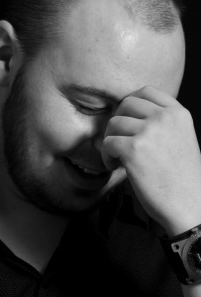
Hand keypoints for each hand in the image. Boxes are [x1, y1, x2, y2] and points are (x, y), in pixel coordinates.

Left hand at [101, 85, 200, 235]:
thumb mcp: (181, 138)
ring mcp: (149, 132)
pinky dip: (106, 156)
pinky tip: (115, 167)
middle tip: (119, 141)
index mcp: (178, 113)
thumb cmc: (182, 177)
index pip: (147, 91)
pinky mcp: (133, 149)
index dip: (131, 104)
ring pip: (113, 123)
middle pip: (126, 104)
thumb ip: (162, 122)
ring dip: (110, 140)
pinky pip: (107, 143)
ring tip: (118, 158)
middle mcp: (164, 118)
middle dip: (118, 122)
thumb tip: (128, 112)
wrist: (190, 205)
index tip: (127, 120)